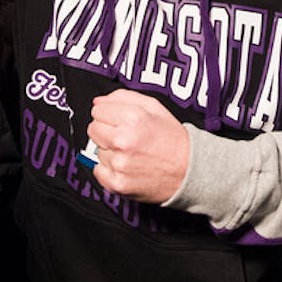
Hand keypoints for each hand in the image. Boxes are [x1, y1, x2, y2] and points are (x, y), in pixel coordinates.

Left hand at [86, 89, 189, 203]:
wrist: (189, 170)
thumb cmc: (172, 139)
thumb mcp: (154, 107)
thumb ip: (124, 97)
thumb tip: (98, 101)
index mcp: (132, 117)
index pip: (98, 110)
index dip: (108, 114)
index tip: (118, 120)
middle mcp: (123, 140)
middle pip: (93, 129)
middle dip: (106, 131)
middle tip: (124, 137)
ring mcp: (120, 163)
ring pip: (97, 151)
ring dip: (110, 151)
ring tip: (131, 153)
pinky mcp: (118, 183)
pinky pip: (97, 171)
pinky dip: (108, 169)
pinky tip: (126, 166)